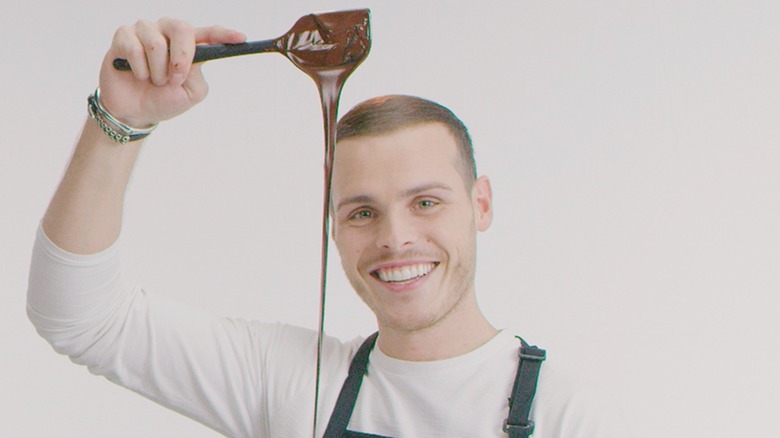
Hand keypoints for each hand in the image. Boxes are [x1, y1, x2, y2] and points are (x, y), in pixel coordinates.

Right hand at [98, 18, 245, 127]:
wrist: (134, 111)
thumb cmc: (163, 99)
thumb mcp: (190, 93)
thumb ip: (197, 74)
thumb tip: (195, 58)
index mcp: (189, 44)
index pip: (209, 33)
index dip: (225, 34)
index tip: (241, 38)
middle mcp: (168, 33)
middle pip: (182, 29)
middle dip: (181, 58)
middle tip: (176, 78)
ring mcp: (146, 31)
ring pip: (156, 43)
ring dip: (156, 71)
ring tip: (153, 80)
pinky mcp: (124, 36)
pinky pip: (134, 48)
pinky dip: (139, 69)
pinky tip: (137, 75)